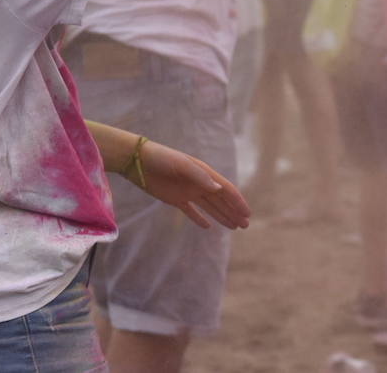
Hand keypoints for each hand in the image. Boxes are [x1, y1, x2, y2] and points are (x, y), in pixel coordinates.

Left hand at [130, 141, 250, 229]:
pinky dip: (199, 219)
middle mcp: (199, 184)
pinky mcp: (175, 199)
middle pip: (221, 201)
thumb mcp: (182, 165)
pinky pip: (191, 211)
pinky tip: (208, 226)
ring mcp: (188, 192)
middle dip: (234, 212)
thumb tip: (220, 188)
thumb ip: (200, 177)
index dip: (238, 202)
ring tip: (234, 227)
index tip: (247, 214)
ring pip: (210, 207)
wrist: (138, 161)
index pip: (226, 190)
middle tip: (246, 225)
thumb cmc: (162, 159)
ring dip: (222, 216)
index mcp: (205, 174)